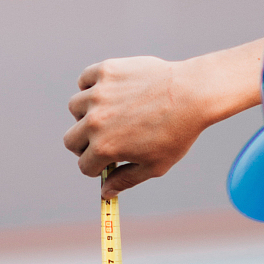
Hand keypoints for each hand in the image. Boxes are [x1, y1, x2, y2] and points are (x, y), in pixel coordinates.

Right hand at [67, 56, 205, 195]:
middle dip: (86, 145)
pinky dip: (92, 86)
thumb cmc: (177, 133)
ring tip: (112, 114)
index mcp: (105, 147)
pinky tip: (111, 93)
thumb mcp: (155, 166)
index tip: (110, 161)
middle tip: (106, 140)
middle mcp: (95, 121)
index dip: (98, 168)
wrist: (193, 94)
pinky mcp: (105, 71)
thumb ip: (126, 180)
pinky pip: (85, 80)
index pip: (84, 165)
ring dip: (87, 114)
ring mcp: (98, 94)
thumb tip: (105, 193)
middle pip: (71, 140)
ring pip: (75, 108)